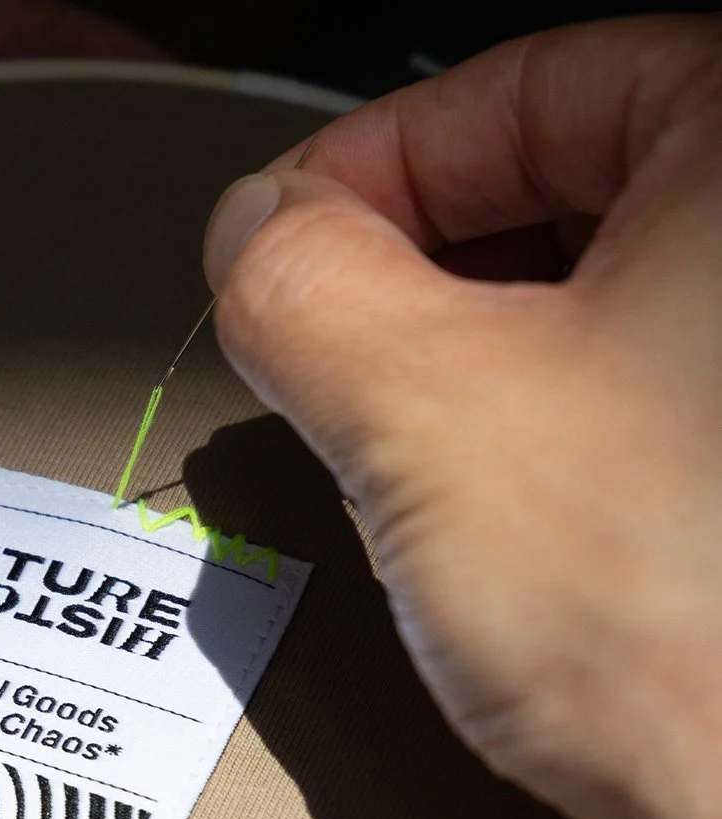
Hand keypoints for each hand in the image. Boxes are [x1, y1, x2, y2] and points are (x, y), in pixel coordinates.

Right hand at [203, 17, 721, 818]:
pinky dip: (546, 415)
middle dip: (416, 268)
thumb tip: (253, 233)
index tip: (282, 246)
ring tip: (409, 440)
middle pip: (568, 179)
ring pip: (599, 293)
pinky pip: (643, 385)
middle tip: (330, 351)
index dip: (368, 165)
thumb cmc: (679, 622)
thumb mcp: (418, 411)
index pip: (529, 81)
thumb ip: (298, 284)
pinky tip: (500, 496)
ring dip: (472, 348)